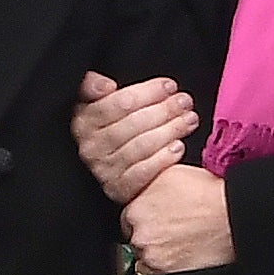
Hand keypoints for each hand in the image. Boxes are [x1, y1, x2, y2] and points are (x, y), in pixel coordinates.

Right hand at [72, 72, 200, 207]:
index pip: (118, 103)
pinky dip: (163, 158)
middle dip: (164, 110)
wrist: (115, 164)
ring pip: (141, 146)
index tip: (169, 86)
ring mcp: (104, 169)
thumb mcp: (100, 101)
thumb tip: (105, 85)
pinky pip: (144, 172)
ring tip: (188, 120)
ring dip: (170, 130)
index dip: (147, 92)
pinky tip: (178, 147)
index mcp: (84, 121)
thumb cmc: (114, 126)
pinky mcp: (118, 189)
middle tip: (185, 101)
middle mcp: (91, 147)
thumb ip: (95, 87)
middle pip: (133, 124)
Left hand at [124, 161, 232, 274]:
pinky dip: (169, 268)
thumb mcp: (172, 173)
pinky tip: (184, 256)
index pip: (128, 219)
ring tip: (181, 244)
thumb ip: (150, 183)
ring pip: (147, 259)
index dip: (145, 219)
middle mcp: (141, 234)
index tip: (156, 221)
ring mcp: (153, 256)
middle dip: (151, 236)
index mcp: (137, 208)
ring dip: (159, 254)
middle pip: (137, 239)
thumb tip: (145, 186)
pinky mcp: (167, 274)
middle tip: (173, 231)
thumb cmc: (211, 194)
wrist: (234, 215)